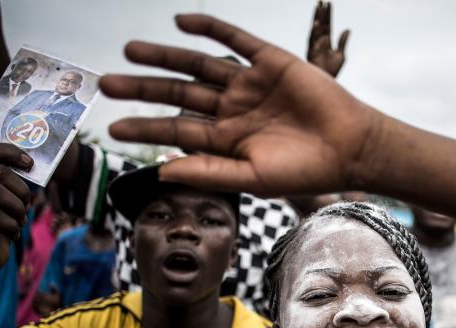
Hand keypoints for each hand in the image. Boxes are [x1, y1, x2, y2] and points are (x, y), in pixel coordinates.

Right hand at [0, 144, 31, 277]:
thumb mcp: (5, 200)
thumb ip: (12, 182)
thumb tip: (31, 165)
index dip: (10, 152)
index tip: (30, 163)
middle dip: (21, 190)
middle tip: (26, 206)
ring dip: (18, 209)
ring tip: (19, 221)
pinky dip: (12, 227)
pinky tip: (13, 235)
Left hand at [100, 15, 378, 197]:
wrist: (350, 147)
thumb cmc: (304, 171)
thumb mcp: (251, 177)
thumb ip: (208, 172)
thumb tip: (162, 172)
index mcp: (226, 140)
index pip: (177, 131)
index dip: (145, 128)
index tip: (113, 127)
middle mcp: (232, 109)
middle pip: (178, 94)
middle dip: (143, 89)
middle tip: (106, 83)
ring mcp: (249, 84)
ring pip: (198, 65)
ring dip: (165, 57)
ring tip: (130, 50)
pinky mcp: (270, 61)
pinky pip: (234, 39)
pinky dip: (209, 28)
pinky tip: (182, 22)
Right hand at [307, 1, 349, 77]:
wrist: (326, 81)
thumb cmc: (332, 70)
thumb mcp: (341, 55)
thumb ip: (343, 42)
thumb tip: (348, 29)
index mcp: (327, 41)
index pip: (328, 24)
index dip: (329, 14)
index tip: (329, 3)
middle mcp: (319, 41)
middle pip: (321, 24)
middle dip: (321, 12)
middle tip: (321, 0)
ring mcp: (315, 45)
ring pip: (316, 29)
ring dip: (317, 18)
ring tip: (318, 7)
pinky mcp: (311, 51)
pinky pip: (313, 40)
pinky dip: (315, 32)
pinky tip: (317, 23)